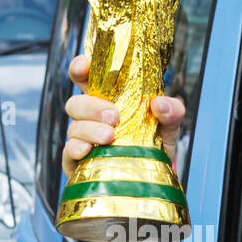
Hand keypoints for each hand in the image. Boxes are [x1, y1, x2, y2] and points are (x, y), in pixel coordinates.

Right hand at [62, 53, 186, 178]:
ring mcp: (83, 139)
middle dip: (91, 106)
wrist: (154, 176)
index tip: (84, 65)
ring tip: (110, 137)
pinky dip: (75, 148)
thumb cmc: (156, 143)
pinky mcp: (78, 163)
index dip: (80, 67)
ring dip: (89, 129)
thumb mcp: (170, 123)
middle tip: (114, 116)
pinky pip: (68, 152)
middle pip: (75, 103)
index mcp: (107, 99)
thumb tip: (160, 103)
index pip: (86, 78)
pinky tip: (87, 150)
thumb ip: (172, 109)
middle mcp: (91, 117)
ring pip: (73, 127)